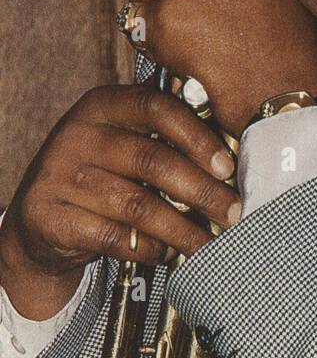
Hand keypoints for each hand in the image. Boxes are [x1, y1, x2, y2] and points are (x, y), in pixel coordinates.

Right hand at [0, 85, 239, 320]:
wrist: (42, 218)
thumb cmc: (104, 175)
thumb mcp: (128, 143)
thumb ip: (168, 141)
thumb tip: (233, 164)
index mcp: (104, 104)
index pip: (156, 107)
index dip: (197, 136)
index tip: (228, 166)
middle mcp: (79, 134)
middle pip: (152, 160)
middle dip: (202, 191)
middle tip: (234, 213)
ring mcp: (59, 175)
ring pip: (137, 205)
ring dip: (182, 228)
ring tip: (208, 242)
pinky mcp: (49, 216)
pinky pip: (113, 237)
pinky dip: (149, 248)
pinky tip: (168, 253)